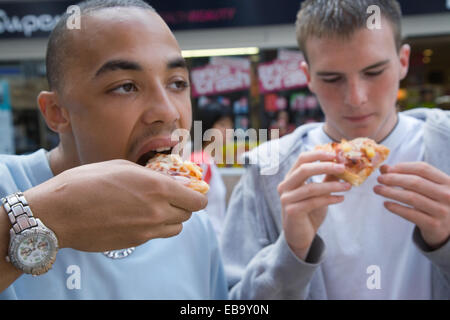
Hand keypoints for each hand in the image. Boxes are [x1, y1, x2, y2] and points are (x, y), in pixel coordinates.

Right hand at [23, 159, 207, 251]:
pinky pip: (155, 236)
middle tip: (172, 197)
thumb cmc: (86, 182)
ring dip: (172, 218)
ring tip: (155, 208)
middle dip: (184, 205)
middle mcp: (157, 211)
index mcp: (158, 188)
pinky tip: (137, 217)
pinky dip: (154, 227)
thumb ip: (151, 175)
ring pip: (175, 228)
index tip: (194, 192)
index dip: (198, 196)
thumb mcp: (123, 166)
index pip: (197, 201)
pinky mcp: (134, 243)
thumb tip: (167, 180)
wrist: (59, 212)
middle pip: (188, 215)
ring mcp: (146, 231)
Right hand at [277, 150, 351, 259]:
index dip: (318, 154)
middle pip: (304, 170)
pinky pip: (313, 202)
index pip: (302, 159)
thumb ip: (326, 178)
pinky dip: (329, 199)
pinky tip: (341, 198)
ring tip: (347, 186)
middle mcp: (285, 186)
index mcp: (290, 177)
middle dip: (325, 167)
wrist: (299, 235)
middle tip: (343, 168)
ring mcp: (287, 199)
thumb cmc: (309, 211)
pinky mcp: (292, 211)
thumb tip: (342, 164)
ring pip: (311, 187)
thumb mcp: (318, 192)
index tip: (335, 154)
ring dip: (332, 185)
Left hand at [374, 162, 449, 249]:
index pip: (423, 168)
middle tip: (379, 179)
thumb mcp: (429, 188)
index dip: (403, 167)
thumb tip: (384, 167)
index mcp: (447, 182)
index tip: (388, 169)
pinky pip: (410, 214)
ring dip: (390, 192)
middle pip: (415, 182)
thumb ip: (409, 176)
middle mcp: (448, 195)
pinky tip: (386, 204)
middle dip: (393, 179)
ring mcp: (442, 211)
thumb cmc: (435, 204)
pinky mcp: (434, 225)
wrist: (448, 230)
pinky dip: (396, 208)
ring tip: (378, 189)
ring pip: (411, 197)